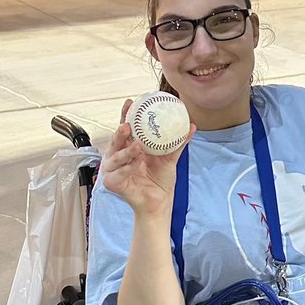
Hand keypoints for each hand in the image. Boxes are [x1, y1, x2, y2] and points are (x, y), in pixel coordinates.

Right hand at [102, 99, 193, 216]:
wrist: (159, 202)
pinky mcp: (112, 182)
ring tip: (137, 147)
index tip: (131, 102)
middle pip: (116, 140)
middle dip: (120, 131)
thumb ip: (178, 143)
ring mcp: (113, 169)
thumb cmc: (160, 180)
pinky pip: (118, 172)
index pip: (126, 128)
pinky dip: (127, 168)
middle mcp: (119, 156)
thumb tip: (191, 126)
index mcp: (130, 147)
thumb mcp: (170, 158)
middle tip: (128, 125)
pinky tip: (136, 164)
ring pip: (115, 156)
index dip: (126, 115)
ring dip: (125, 151)